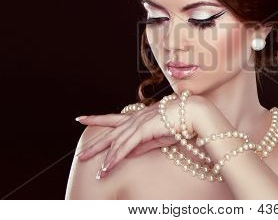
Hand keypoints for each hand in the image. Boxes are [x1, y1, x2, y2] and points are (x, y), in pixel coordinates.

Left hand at [75, 94, 197, 178]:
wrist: (194, 112)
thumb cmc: (181, 122)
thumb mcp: (158, 136)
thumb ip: (142, 145)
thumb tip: (128, 154)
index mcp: (139, 117)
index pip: (113, 119)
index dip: (97, 119)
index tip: (81, 118)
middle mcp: (136, 118)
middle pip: (110, 132)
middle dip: (94, 144)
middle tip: (80, 155)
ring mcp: (139, 123)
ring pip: (115, 142)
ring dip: (103, 157)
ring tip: (94, 169)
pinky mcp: (144, 129)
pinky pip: (126, 146)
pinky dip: (116, 157)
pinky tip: (108, 166)